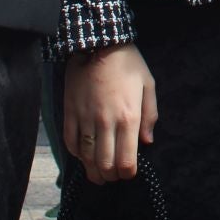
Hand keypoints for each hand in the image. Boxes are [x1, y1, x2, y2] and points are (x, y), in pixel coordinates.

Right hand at [65, 43, 156, 182]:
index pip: (127, 160)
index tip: (129, 173)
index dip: (128, 173)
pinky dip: (77, 154)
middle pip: (105, 164)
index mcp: (128, 117)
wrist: (99, 42)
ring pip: (86, 157)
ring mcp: (86, 119)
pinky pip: (71, 142)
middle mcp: (106, 122)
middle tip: (113, 177)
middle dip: (110, 176)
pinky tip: (83, 156)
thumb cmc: (127, 63)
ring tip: (98, 175)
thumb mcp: (148, 85)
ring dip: (92, 171)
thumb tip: (146, 142)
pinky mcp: (70, 113)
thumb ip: (149, 116)